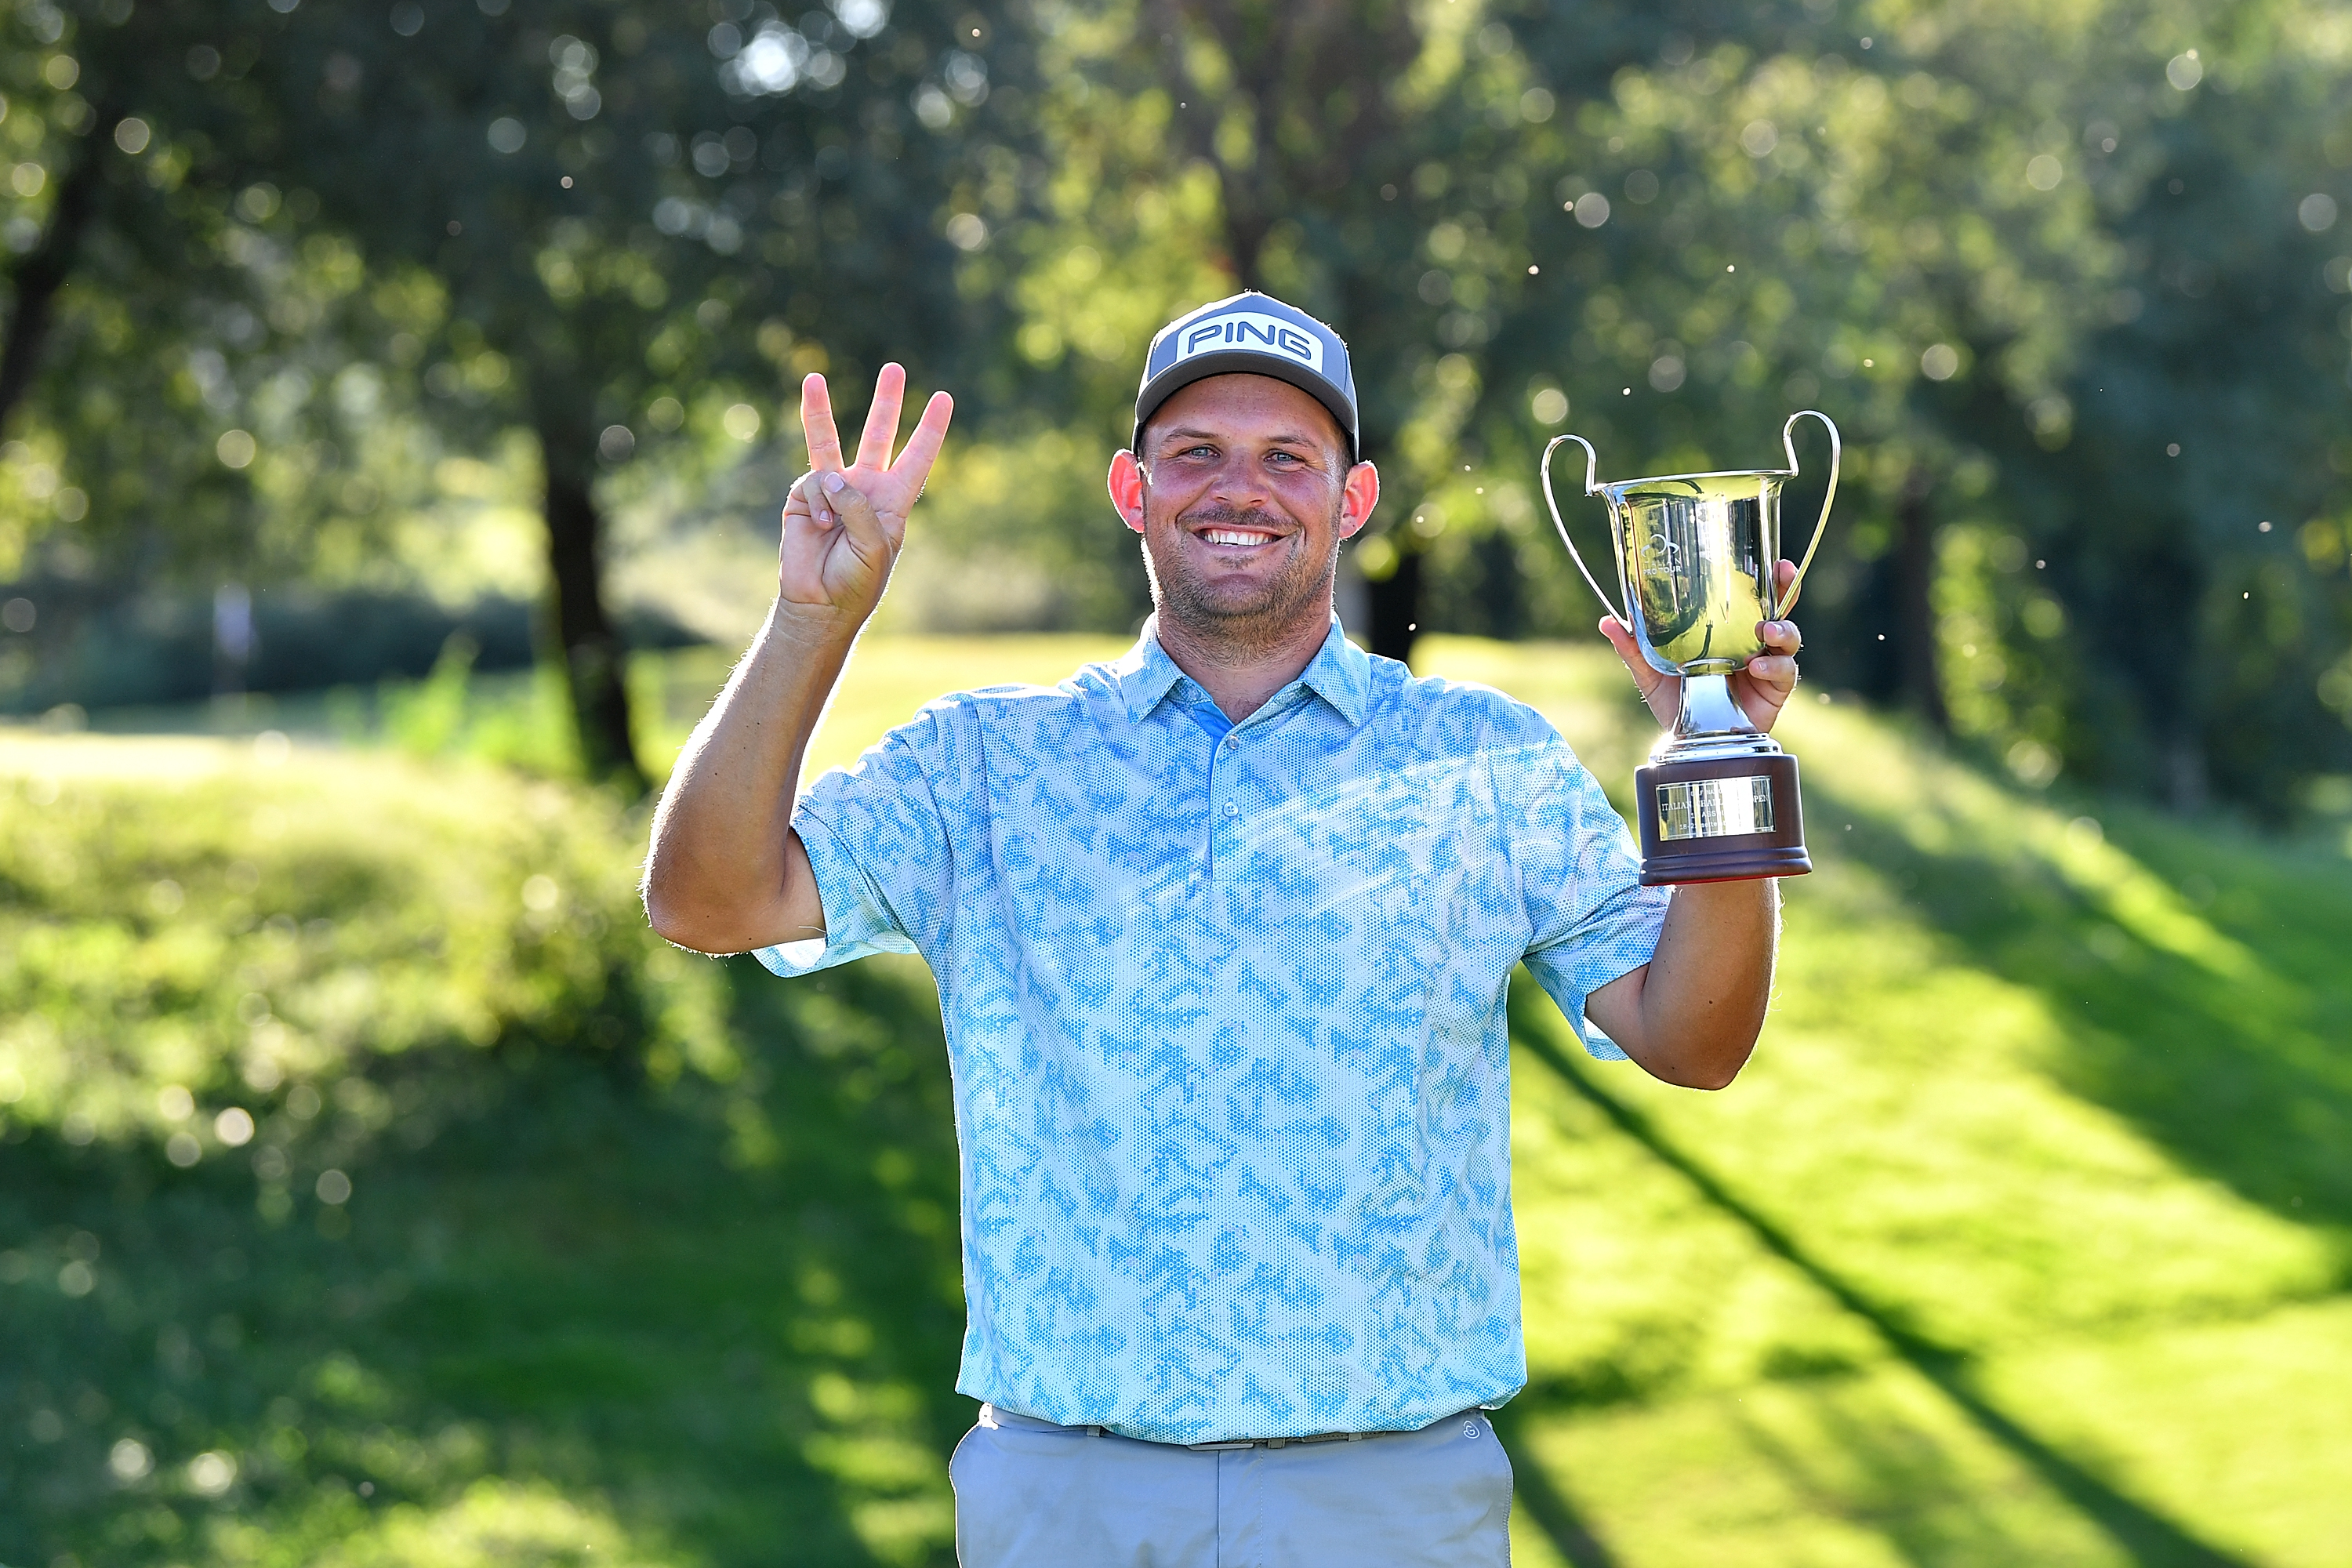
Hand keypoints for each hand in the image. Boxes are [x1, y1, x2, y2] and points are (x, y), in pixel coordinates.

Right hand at [778, 363, 953, 619]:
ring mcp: (832, 490)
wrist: (819, 604)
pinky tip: (819, 527)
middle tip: (895, 368)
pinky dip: (818, 504)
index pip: (917, 458)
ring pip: (830, 441)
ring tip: (813, 377)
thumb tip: (831, 475)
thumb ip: (859, 506)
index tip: (945, 398)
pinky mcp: (804, 497)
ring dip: (820, 410)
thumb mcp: (875, 545)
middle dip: (886, 403)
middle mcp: (864, 489)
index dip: (930, 430)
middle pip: (878, 436)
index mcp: (893, 502)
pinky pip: (813, 483)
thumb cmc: (856, 581)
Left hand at [1600, 558, 1802, 733]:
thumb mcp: (1651, 672)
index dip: (1762, 577)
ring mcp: (1767, 664)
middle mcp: (1752, 642)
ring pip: (1788, 637)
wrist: (1689, 743)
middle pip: (1778, 608)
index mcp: (1728, 630)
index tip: (1768, 559)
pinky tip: (1756, 667)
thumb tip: (1606, 621)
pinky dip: (1773, 666)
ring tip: (1765, 630)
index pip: (1749, 596)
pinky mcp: (1775, 688)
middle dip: (1785, 588)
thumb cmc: (1676, 702)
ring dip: (1782, 629)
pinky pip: (1784, 671)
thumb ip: (1634, 648)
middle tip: (1782, 574)